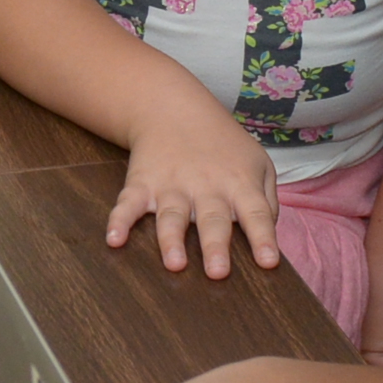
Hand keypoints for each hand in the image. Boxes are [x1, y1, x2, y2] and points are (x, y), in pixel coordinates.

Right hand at [102, 107, 285, 281]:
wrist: (174, 109)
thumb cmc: (223, 147)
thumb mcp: (258, 164)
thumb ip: (267, 201)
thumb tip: (266, 237)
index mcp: (239, 184)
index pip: (256, 214)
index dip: (263, 238)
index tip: (268, 262)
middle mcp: (206, 187)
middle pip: (212, 220)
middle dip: (215, 246)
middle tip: (217, 273)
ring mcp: (171, 186)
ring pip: (172, 216)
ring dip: (172, 240)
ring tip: (174, 264)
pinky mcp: (142, 184)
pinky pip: (129, 204)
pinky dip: (119, 221)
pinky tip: (114, 239)